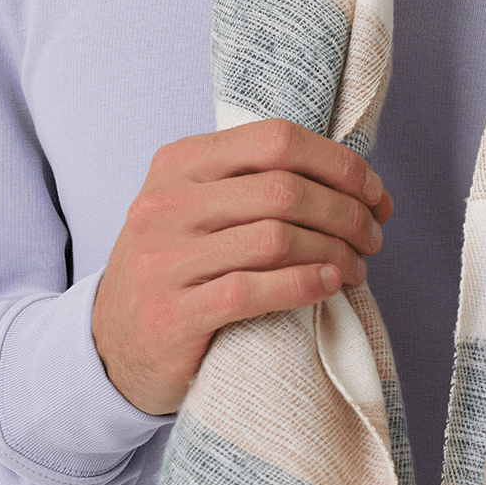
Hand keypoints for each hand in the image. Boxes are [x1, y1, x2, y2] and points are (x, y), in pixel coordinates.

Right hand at [92, 120, 390, 415]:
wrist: (112, 344)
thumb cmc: (177, 270)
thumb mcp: (196, 209)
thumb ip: (254, 184)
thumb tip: (351, 178)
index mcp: (179, 164)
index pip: (275, 140)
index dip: (339, 164)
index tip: (374, 194)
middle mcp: (167, 205)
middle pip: (285, 190)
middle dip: (347, 212)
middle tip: (372, 237)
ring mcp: (166, 260)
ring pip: (277, 239)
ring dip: (336, 252)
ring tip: (357, 266)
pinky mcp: (174, 313)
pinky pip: (255, 290)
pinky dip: (307, 285)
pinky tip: (330, 285)